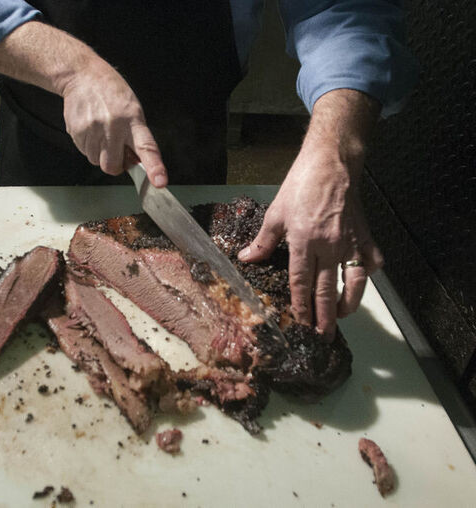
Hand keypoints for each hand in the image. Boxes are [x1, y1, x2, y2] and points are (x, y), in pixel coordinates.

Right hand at [0, 21, 167, 186]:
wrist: (83, 75)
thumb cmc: (112, 94)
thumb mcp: (133, 110)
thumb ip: (136, 138)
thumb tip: (136, 163)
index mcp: (133, 120)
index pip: (146, 147)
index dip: (154, 167)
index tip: (159, 181)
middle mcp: (113, 126)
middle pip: (112, 166)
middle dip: (114, 163)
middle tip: (115, 147)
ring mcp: (92, 129)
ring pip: (96, 161)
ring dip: (100, 153)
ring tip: (101, 131)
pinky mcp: (76, 131)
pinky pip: (84, 153)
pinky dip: (88, 146)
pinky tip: (91, 129)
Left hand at [237, 89, 382, 337]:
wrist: (332, 164)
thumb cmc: (300, 186)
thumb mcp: (275, 213)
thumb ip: (263, 241)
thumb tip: (245, 259)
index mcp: (303, 242)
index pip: (301, 283)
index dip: (300, 306)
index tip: (300, 324)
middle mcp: (329, 247)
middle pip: (326, 290)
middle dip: (324, 316)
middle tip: (323, 336)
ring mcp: (351, 242)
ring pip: (353, 282)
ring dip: (348, 303)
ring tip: (341, 316)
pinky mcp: (366, 235)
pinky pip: (371, 261)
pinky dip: (367, 273)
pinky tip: (361, 279)